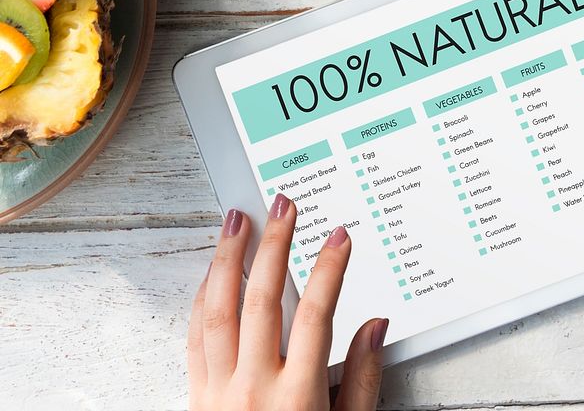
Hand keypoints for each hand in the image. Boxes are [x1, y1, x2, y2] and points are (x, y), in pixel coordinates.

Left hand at [188, 195, 387, 410]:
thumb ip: (362, 379)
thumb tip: (376, 324)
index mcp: (297, 399)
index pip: (316, 315)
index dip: (331, 270)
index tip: (340, 236)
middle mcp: (254, 391)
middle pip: (263, 301)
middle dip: (275, 245)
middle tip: (284, 206)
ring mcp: (219, 394)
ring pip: (218, 311)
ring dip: (228, 260)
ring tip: (237, 222)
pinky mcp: (196, 401)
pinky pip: (194, 339)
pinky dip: (202, 299)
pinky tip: (212, 274)